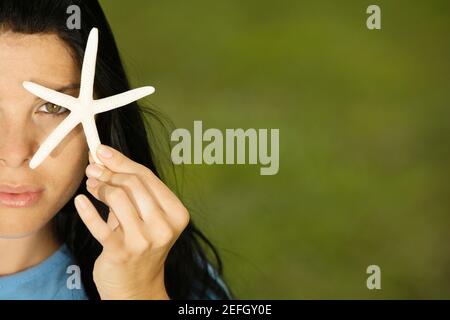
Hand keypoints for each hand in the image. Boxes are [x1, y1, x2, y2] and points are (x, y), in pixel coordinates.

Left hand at [74, 144, 189, 299]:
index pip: (147, 177)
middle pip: (133, 184)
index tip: (102, 150)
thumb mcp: (146, 216)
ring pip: (117, 198)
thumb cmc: (141, 245)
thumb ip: (130, 189)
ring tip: (91, 185)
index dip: (121, 161)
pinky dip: (86, 209)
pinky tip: (80, 201)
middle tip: (92, 168)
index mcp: (176, 213)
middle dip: (108, 171)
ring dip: (99, 187)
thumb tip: (103, 157)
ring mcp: (144, 240)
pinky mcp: (121, 252)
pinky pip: (99, 223)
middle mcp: (164, 226)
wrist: (137, 287)